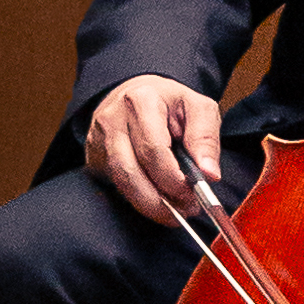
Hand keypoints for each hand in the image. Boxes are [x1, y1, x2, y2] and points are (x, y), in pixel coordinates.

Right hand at [83, 75, 224, 227]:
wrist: (138, 92)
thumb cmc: (171, 102)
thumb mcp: (199, 108)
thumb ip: (206, 139)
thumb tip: (210, 174)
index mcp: (142, 101)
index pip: (153, 148)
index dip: (172, 178)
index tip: (192, 194)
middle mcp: (112, 118)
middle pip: (129, 170)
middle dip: (159, 199)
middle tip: (185, 210)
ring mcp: (98, 137)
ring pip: (119, 181)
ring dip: (148, 204)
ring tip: (174, 212)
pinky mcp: (93, 154)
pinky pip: (114, 183)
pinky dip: (138, 197)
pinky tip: (157, 201)